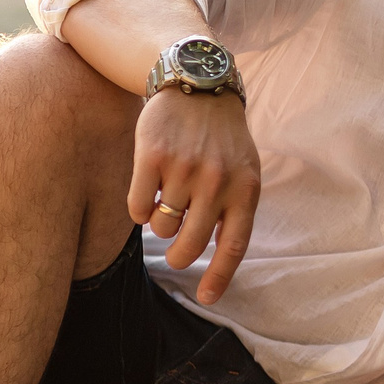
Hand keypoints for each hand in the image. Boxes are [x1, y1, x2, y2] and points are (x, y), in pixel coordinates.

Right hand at [129, 87, 262, 304]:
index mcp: (246, 189)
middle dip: (179, 255)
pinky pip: (137, 208)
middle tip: (175, 250)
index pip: (234, 245)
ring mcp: (184, 169)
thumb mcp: (244, 170)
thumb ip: (235, 208)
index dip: (219, 276)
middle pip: (190, 244)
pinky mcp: (152, 156)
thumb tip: (217, 257)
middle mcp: (217, 181)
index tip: (206, 299)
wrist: (197, 84)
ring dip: (160, 223)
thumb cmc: (222, 138)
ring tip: (168, 199)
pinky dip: (138, 210)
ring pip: (161, 227)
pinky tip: (147, 191)